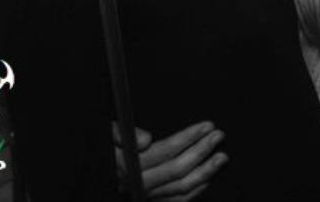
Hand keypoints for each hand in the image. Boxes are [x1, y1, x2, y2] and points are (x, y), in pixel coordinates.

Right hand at [113, 121, 227, 200]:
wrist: (97, 170)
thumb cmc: (108, 147)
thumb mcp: (109, 134)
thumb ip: (123, 133)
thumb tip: (146, 140)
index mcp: (129, 165)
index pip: (165, 150)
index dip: (188, 138)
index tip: (206, 126)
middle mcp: (138, 184)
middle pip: (177, 169)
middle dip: (201, 151)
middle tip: (219, 136)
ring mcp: (146, 195)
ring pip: (181, 187)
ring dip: (205, 172)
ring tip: (221, 157)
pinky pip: (177, 201)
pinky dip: (195, 191)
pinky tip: (208, 178)